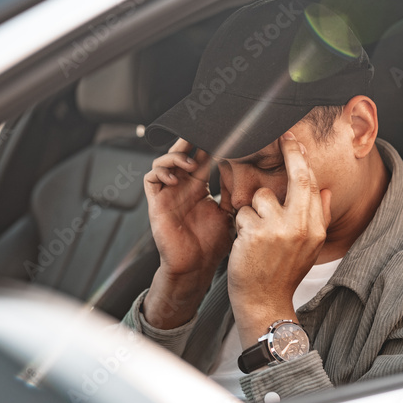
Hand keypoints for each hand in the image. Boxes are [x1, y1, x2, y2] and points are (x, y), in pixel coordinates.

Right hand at [142, 139, 233, 327]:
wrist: (195, 268)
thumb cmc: (211, 244)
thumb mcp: (228, 213)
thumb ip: (233, 193)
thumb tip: (251, 174)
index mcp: (198, 187)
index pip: (201, 157)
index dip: (208, 144)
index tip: (221, 135)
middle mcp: (182, 187)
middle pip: (181, 153)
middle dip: (190, 141)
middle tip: (202, 134)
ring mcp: (168, 194)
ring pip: (164, 161)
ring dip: (176, 157)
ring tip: (190, 163)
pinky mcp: (156, 203)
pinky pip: (151, 178)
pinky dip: (161, 171)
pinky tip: (176, 178)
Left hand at [227, 132, 330, 344]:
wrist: (264, 301)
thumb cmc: (282, 273)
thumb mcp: (309, 248)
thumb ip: (317, 217)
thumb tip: (324, 190)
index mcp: (315, 229)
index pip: (312, 185)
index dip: (302, 160)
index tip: (295, 142)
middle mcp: (301, 227)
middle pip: (298, 179)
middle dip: (290, 154)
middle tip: (283, 138)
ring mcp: (279, 229)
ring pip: (261, 197)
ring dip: (253, 210)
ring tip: (255, 232)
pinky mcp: (257, 233)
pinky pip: (244, 212)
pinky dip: (240, 225)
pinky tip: (245, 242)